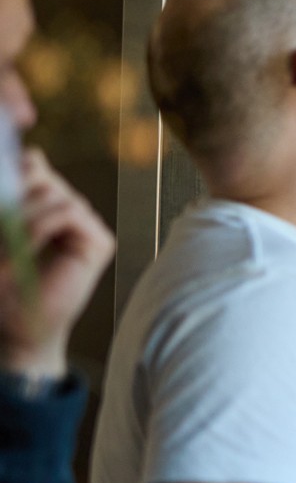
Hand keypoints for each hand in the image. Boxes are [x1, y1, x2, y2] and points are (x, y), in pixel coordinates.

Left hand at [0, 149, 115, 376]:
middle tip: (0, 228)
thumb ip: (15, 196)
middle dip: (12, 196)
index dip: (20, 164)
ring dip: (21, 219)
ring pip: (54, 194)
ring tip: (6, 249)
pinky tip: (26, 250)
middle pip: (40, 175)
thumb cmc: (3, 286)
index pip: (33, 166)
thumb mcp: (2, 229)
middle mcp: (69, 211)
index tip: (10, 163)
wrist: (15, 328)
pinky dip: (40, 228)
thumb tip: (32, 154)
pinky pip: (68, 212)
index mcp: (43, 206)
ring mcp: (86, 225)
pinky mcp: (99, 242)